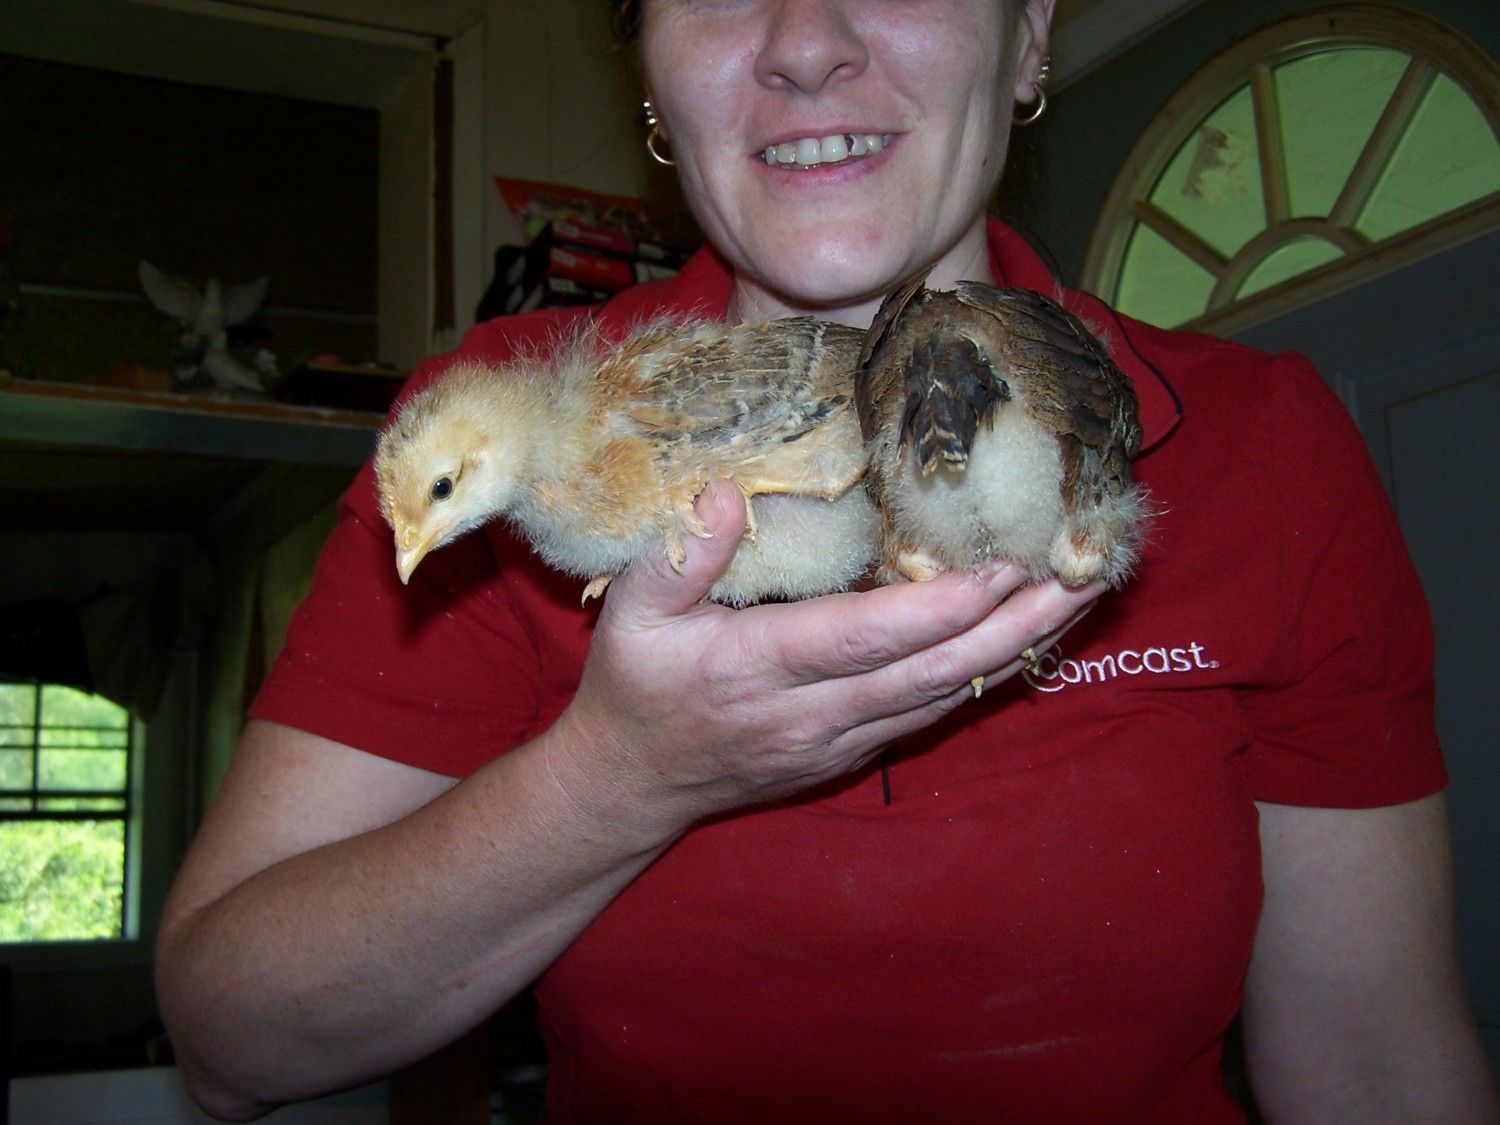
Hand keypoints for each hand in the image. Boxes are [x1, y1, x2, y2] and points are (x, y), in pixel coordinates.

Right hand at [544, 482, 1099, 842]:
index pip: (862, 640)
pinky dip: (984, 675)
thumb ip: (681, 554)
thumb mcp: (629, 612)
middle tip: (1082, 577)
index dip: (937, 610)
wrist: (631, 786)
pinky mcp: (852, 752)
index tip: (1003, 569)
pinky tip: (1026, 641)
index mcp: (758, 669)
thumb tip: (727, 492)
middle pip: (931, 673)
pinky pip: (930, 712)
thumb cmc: (632, 686)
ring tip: (1078, 599)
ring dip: (1016, 650)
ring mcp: (839, 740)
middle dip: (1014, 627)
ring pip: (944, 696)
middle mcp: (812, 714)